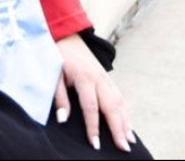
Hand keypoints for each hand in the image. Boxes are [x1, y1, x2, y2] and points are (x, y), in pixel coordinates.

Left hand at [53, 34, 135, 151]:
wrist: (68, 37)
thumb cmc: (59, 58)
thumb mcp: (54, 75)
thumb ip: (59, 97)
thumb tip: (63, 119)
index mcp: (85, 78)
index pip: (91, 107)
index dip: (93, 127)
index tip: (95, 145)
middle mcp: (100, 79)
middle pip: (112, 106)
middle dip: (118, 129)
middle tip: (123, 148)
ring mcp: (106, 79)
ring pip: (120, 103)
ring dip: (126, 123)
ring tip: (130, 142)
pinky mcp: (108, 79)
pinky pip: (120, 98)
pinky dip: (125, 114)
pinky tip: (128, 127)